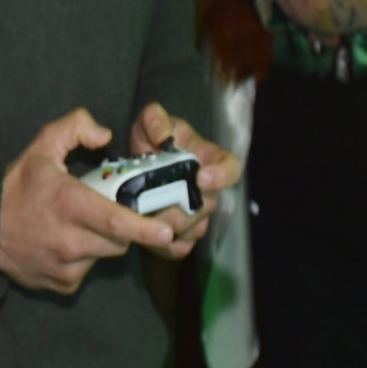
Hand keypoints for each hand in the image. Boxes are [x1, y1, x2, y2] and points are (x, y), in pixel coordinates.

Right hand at [0, 108, 179, 295]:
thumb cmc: (14, 188)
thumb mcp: (40, 148)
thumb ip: (74, 128)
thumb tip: (106, 134)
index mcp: (70, 205)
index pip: (117, 222)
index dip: (146, 229)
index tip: (168, 232)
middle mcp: (70, 240)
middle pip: (120, 241)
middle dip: (124, 229)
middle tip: (113, 214)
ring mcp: (66, 267)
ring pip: (105, 256)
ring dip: (103, 243)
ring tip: (81, 228)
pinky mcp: (62, 284)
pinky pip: (87, 271)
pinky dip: (84, 259)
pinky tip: (64, 245)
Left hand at [128, 103, 241, 259]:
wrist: (134, 166)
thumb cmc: (152, 140)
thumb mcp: (150, 121)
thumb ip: (155, 120)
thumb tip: (162, 136)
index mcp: (210, 160)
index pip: (231, 168)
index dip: (221, 176)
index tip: (201, 177)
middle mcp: (210, 190)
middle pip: (207, 206)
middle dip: (182, 209)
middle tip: (155, 207)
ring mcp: (199, 215)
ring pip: (195, 229)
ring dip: (170, 228)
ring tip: (145, 219)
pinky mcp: (183, 235)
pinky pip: (181, 248)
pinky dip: (164, 246)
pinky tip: (147, 236)